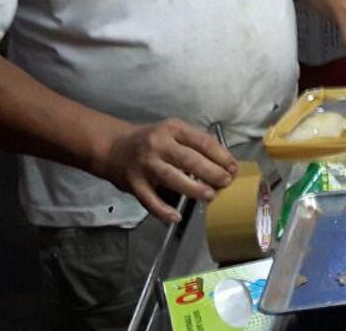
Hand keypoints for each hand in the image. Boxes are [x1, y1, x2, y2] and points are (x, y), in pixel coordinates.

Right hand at [96, 119, 237, 221]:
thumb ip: (194, 143)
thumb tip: (223, 162)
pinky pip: (149, 199)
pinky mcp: (133, 183)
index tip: (233, 168)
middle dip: (211, 172)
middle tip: (226, 182)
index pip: (202, 142)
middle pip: (189, 159)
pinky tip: (175, 216)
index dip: (221, 156)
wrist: (112, 147)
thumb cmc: (151, 141)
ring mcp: (145, 164)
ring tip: (210, 195)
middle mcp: (158, 145)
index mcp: (173, 129)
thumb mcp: (173, 132)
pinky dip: (162, 210)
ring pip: (172, 178)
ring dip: (193, 188)